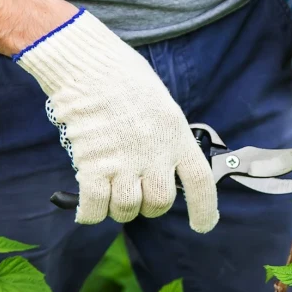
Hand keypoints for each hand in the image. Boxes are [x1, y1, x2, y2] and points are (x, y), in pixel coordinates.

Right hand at [14, 12, 218, 231]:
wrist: (88, 66)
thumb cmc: (123, 78)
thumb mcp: (162, 105)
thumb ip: (167, 139)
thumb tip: (163, 167)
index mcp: (177, 135)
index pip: (200, 182)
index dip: (205, 209)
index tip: (204, 225)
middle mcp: (155, 153)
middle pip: (159, 203)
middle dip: (149, 207)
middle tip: (136, 193)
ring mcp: (124, 162)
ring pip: (127, 209)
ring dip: (119, 209)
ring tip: (110, 193)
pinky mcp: (93, 166)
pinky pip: (94, 207)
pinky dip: (89, 213)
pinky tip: (85, 208)